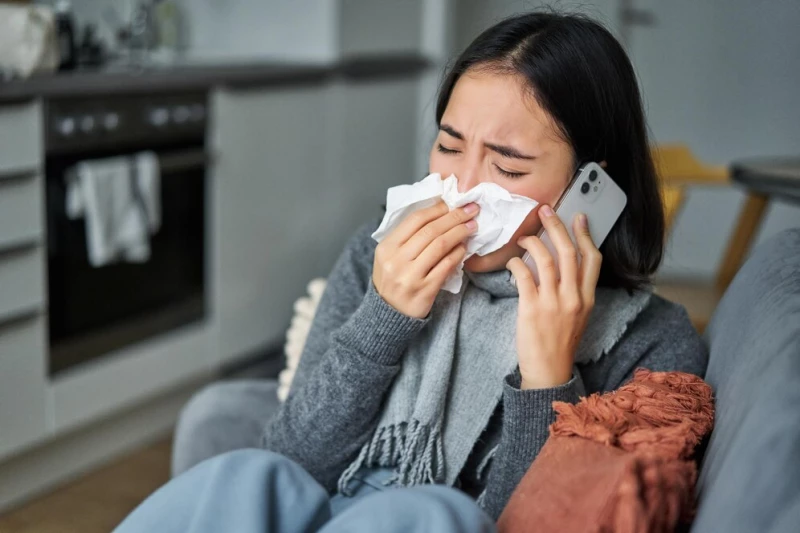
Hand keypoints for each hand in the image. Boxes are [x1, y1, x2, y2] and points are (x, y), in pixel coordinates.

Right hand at [373, 201, 478, 317]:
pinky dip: (457, 254)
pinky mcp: (425, 290)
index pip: (415, 220)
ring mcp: (410, 276)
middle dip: (454, 217)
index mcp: (386, 247)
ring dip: (459, 233)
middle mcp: (397, 260)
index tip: (452, 203)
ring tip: (471, 226)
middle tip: (470, 210)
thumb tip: (437, 213)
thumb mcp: (390, 255)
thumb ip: (407, 236)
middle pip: (430, 230)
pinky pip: (446, 266)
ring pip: (440, 246)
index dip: (437, 209)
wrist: (389, 314)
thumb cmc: (393, 279)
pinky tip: (464, 248)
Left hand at [505, 205, 601, 388]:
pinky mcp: (531, 308)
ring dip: (532, 242)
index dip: (586, 234)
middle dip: (556, 226)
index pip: (592, 259)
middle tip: (545, 211)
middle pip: (568, 252)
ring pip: (545, 259)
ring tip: (524, 237)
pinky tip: (512, 262)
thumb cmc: (559, 343)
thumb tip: (561, 264)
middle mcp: (573, 298)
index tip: (579, 217)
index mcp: (587, 298)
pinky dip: (516, 263)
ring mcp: (553, 303)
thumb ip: (573, 291)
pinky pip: (523, 275)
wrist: (548, 372)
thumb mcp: (577, 316)